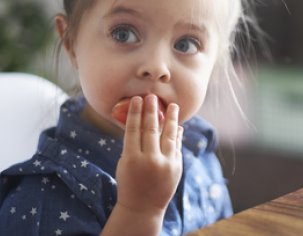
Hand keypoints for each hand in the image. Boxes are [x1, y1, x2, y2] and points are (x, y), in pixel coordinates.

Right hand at [114, 95, 182, 213]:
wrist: (143, 207)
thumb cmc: (129, 182)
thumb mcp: (125, 164)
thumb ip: (133, 144)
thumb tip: (143, 122)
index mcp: (131, 159)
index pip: (133, 130)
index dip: (135, 113)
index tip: (137, 99)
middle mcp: (149, 161)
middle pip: (151, 130)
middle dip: (152, 111)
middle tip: (152, 96)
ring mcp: (165, 164)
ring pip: (169, 136)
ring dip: (171, 119)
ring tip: (173, 105)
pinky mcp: (176, 167)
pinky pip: (177, 146)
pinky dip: (177, 135)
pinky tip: (177, 125)